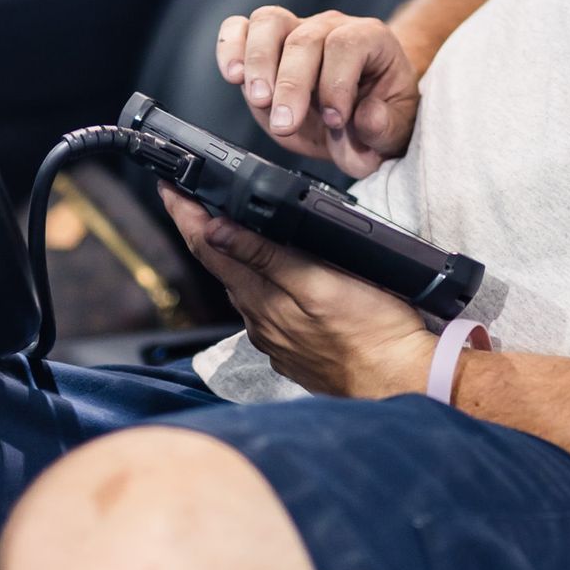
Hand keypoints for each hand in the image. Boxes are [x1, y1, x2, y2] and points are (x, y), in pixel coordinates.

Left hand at [161, 188, 431, 399]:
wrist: (402, 382)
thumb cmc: (373, 331)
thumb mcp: (320, 282)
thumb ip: (267, 257)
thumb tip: (215, 231)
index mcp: (262, 300)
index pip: (208, 248)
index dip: (184, 214)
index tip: (168, 187)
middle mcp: (260, 322)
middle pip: (221, 268)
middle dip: (202, 232)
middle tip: (190, 200)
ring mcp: (276, 340)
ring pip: (243, 290)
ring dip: (229, 258)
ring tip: (224, 230)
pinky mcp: (295, 351)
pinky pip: (265, 311)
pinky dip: (257, 285)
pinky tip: (270, 278)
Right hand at [216, 6, 419, 176]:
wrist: (360, 112)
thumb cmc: (377, 114)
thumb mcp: (394, 131)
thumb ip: (384, 128)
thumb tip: (366, 117)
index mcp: (370, 39)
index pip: (347, 45)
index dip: (337, 84)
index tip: (335, 120)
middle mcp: (332, 27)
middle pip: (305, 40)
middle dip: (292, 85)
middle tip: (287, 123)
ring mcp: (296, 29)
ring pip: (269, 22)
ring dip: (259, 63)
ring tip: (260, 99)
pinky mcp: (265, 42)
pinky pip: (240, 28)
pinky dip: (230, 48)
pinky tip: (234, 75)